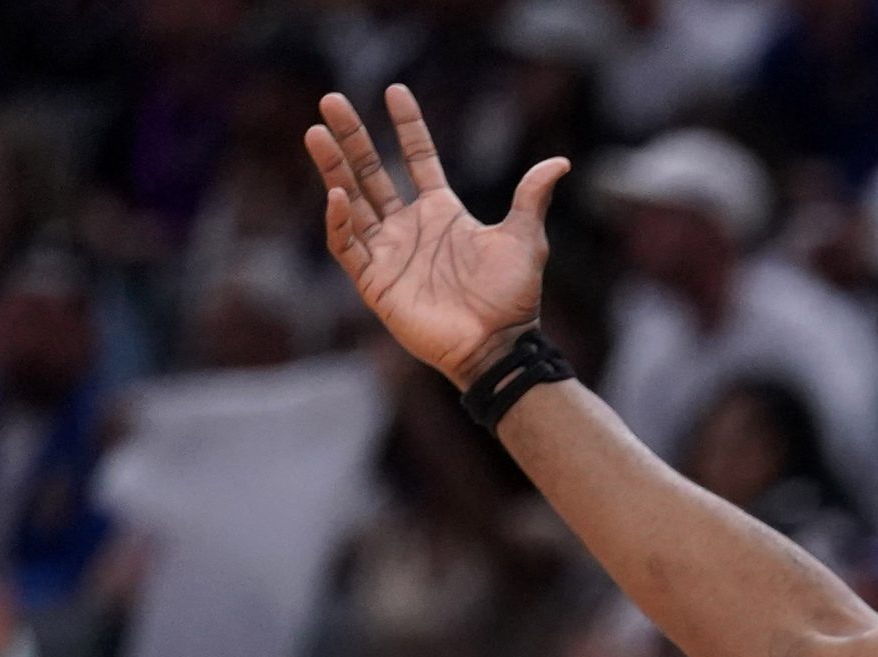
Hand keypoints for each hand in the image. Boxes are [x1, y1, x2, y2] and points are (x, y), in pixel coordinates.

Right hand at [304, 85, 570, 389]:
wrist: (498, 345)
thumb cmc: (512, 298)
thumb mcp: (525, 240)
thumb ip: (531, 198)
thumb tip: (561, 162)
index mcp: (443, 212)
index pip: (418, 158)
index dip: (407, 126)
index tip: (395, 90)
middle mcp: (410, 227)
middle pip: (372, 171)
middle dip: (352, 137)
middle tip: (331, 99)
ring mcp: (389, 252)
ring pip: (351, 200)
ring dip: (333, 168)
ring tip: (316, 132)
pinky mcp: (375, 280)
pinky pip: (347, 245)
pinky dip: (339, 222)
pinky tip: (338, 196)